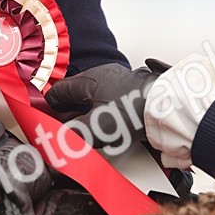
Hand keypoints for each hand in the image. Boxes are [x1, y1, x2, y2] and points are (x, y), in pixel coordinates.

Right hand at [45, 60, 167, 151]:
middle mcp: (102, 74)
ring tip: (89, 127)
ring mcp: (119, 79)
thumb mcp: (95, 127)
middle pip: (77, 92)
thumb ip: (73, 133)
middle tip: (67, 126)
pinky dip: (105, 109)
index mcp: (88, 80)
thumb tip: (58, 139)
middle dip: (70, 109)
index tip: (48, 117)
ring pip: (94, 94)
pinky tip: (111, 123)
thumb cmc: (131, 111)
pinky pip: (111, 97)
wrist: (166, 106)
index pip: (59, 90)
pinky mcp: (133, 87)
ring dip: (88, 110)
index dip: (51, 106)